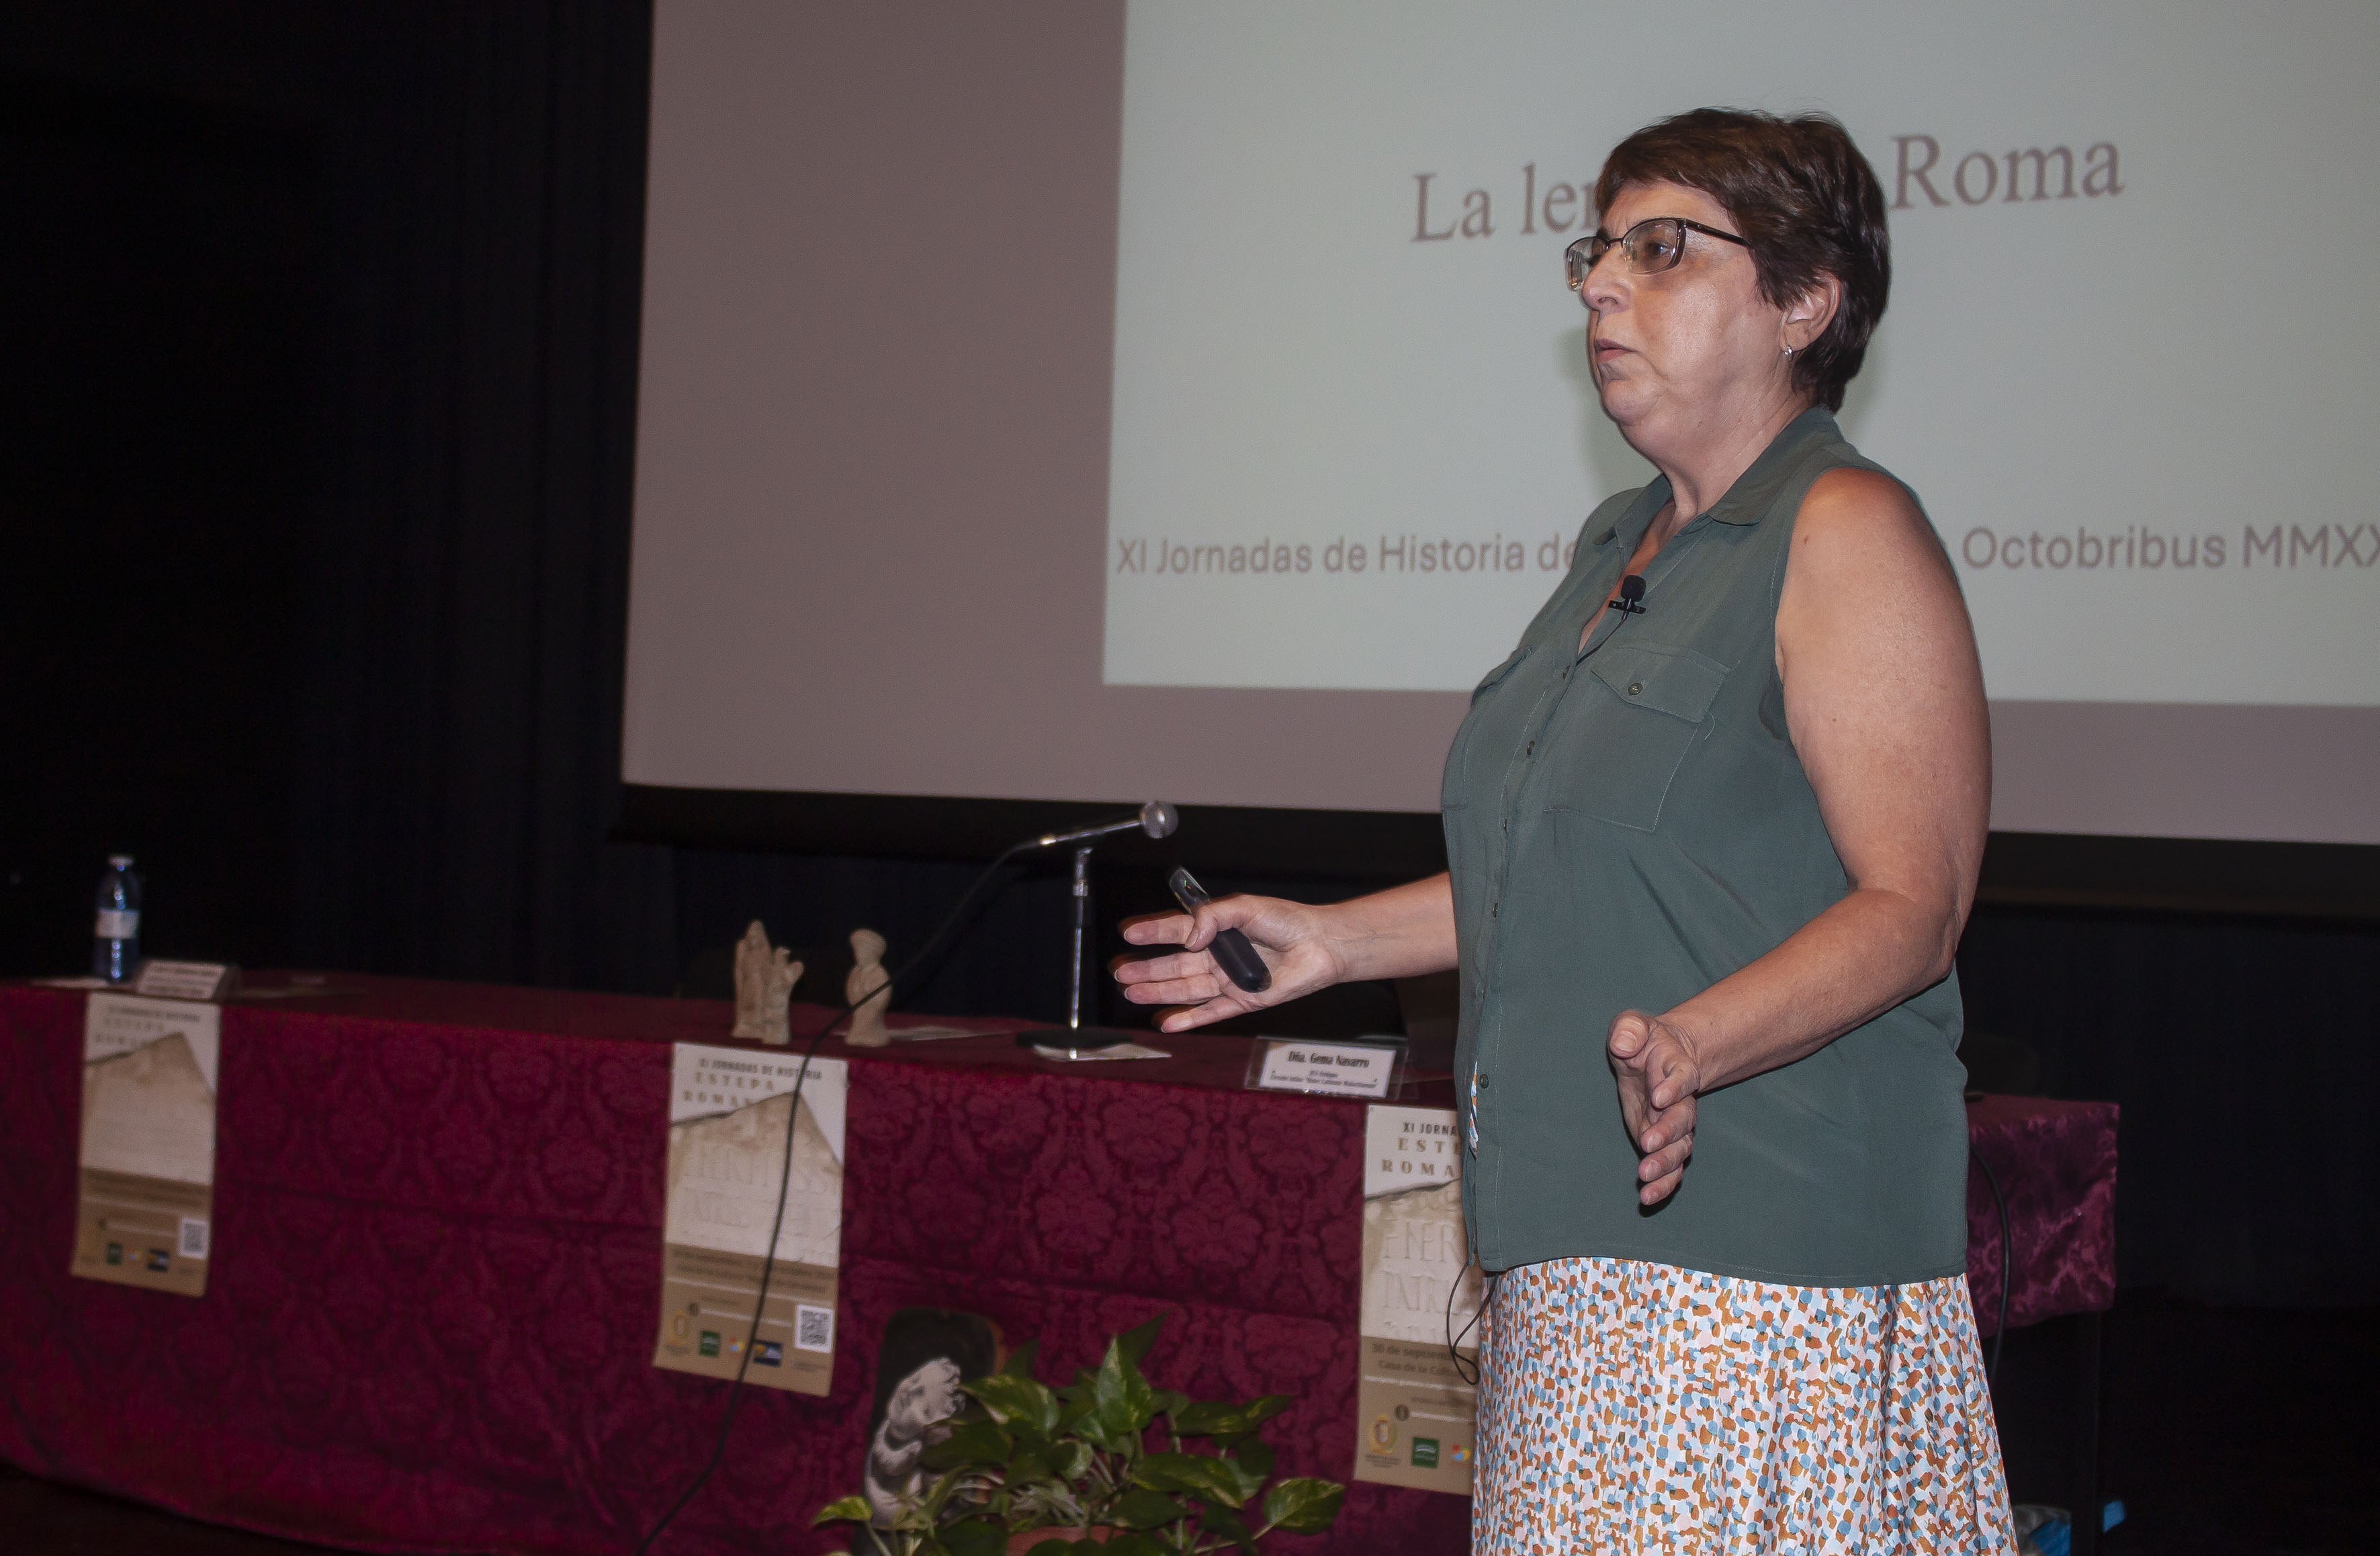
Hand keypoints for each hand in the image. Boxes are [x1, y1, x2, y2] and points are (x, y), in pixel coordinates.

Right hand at [1113, 894, 1345, 1032]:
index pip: (1177, 931)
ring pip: (1186, 989)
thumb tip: (1189, 939)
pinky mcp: (1243, 1000)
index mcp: (1218, 929)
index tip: (1128, 932)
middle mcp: (1219, 956)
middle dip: (1147, 968)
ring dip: (1158, 992)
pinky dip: (1189, 1019)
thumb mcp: (1244, 907)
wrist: (1320, 945)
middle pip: (1175, 964)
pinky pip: (1211, 1012)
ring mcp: (1229, 980)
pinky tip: (1166, 1022)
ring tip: (1131, 992)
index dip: (1152, 932)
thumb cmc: (1288, 921)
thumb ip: (1212, 917)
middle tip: (1120, 971)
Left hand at [1608, 1009, 1703, 1205]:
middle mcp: (1681, 1100)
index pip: (1682, 1076)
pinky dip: (1663, 1183)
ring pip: (1680, 1149)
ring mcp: (1674, 1124)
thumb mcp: (1632, 1025)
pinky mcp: (1664, 1142)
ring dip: (1665, 1164)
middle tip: (1648, 1144)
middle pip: (1683, 1119)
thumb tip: (1623, 1044)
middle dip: (1667, 1133)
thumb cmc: (1643, 1040)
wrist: (1657, 1055)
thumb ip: (1629, 1029)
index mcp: (1677, 1067)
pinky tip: (1648, 1197)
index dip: (1674, 1087)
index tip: (1659, 1097)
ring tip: (1645, 1178)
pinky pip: (1671, 1167)